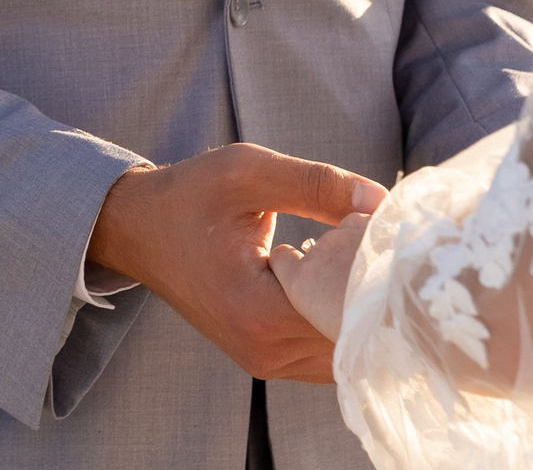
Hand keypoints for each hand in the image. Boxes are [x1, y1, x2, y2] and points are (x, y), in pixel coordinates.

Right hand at [87, 143, 385, 381]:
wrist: (140, 229)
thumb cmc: (190, 195)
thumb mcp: (249, 173)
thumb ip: (316, 185)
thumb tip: (381, 201)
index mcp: (257, 310)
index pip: (347, 311)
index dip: (377, 274)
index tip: (392, 236)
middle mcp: (263, 349)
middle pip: (352, 339)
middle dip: (377, 294)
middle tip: (392, 247)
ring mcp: (264, 359)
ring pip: (343, 351)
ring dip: (361, 309)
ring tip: (371, 259)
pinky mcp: (266, 355)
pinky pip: (323, 350)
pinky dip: (341, 318)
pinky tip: (346, 277)